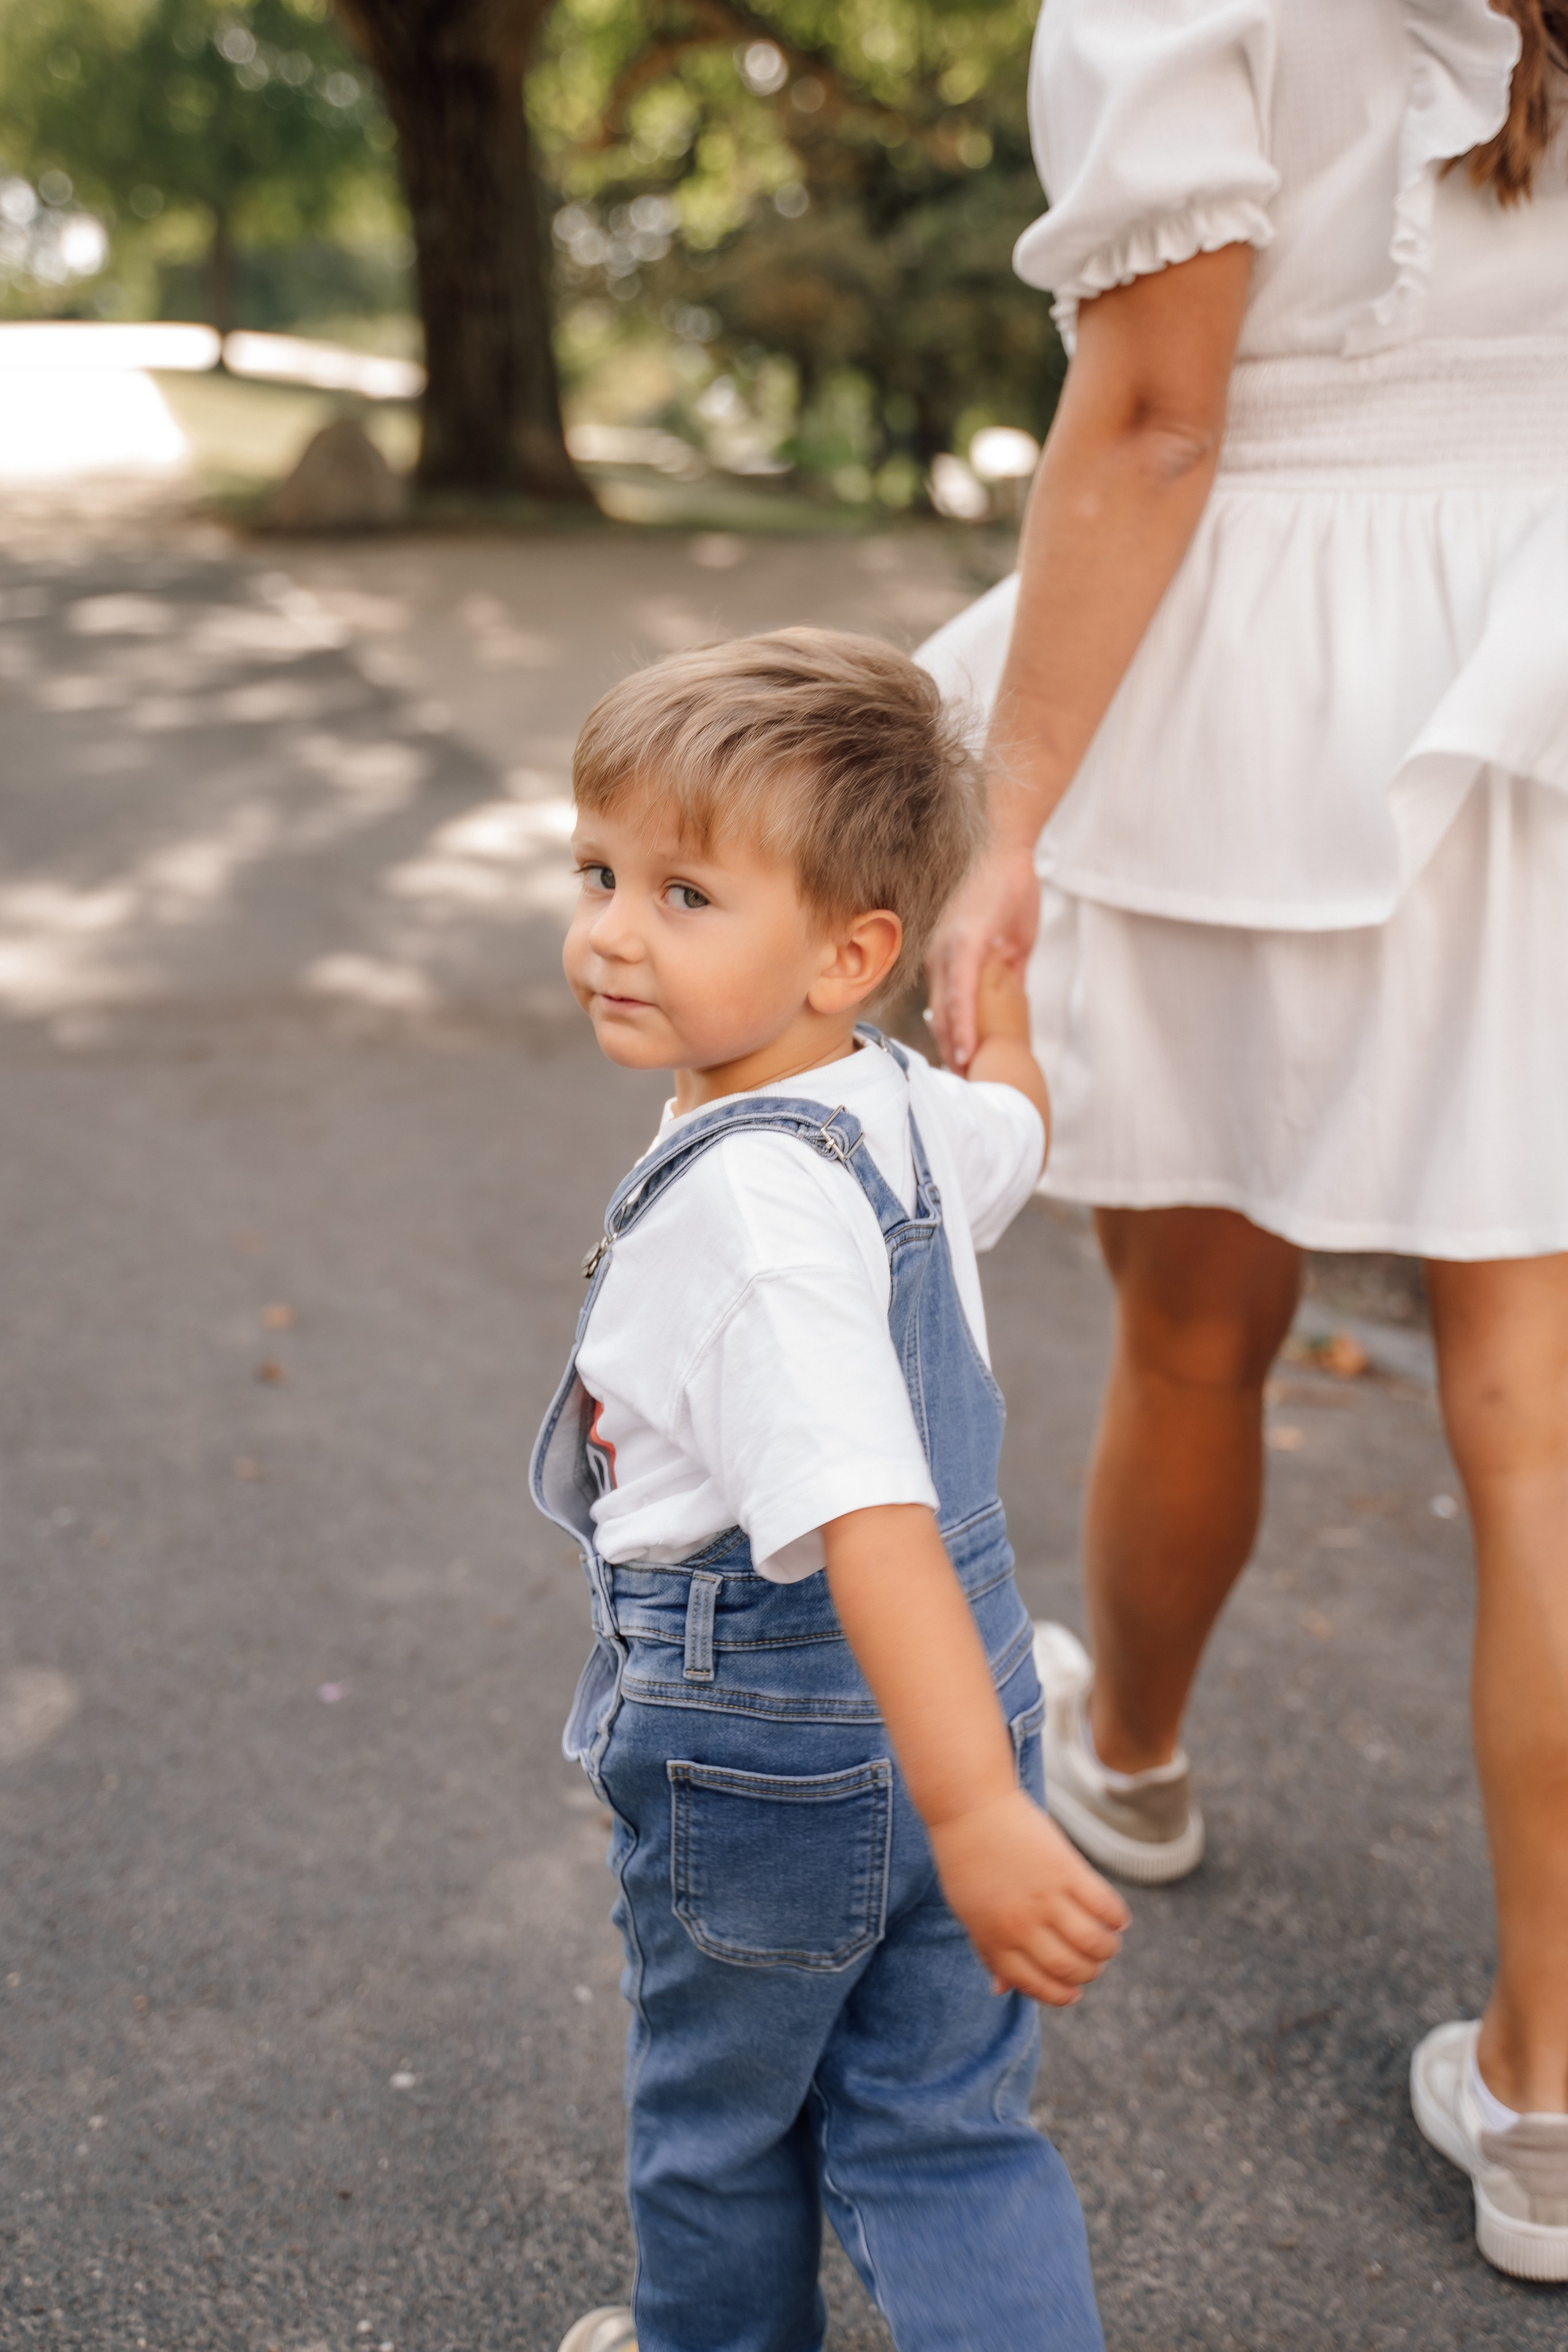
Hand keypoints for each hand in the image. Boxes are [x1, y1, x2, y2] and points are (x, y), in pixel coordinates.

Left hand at [925, 844, 1039, 1074]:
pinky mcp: (963, 944)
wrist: (1006, 843)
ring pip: (946, 1012)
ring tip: (963, 1086)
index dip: (951, 1043)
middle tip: (958, 1093)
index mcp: (946, 958)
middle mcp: (939, 958)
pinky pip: (960, 993)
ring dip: (954, 1050)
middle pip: (941, 1018)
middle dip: (950, 1055)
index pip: (945, 1009)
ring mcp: (948, 952)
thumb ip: (1007, 971)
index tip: (959, 1073)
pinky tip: (965, 1050)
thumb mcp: (1010, 940)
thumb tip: (1014, 995)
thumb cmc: (1007, 884)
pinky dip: (962, 1024)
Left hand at [929, 1788, 1129, 2005]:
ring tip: (1107, 1943)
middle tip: (1094, 1964)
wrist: (969, 1806)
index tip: (1074, 1991)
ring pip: (1093, 1943)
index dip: (1061, 1995)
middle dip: (1088, 1974)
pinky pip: (1104, 1906)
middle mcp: (1021, 1925)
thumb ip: (988, 1952)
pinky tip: (1116, 1919)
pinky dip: (1117, 1919)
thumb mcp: (968, 1913)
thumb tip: (1000, 1990)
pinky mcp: (1066, 1869)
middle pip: (1070, 1968)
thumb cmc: (966, 1861)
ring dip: (1107, 1949)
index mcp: (994, 1940)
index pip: (1037, 1985)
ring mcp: (1045, 1897)